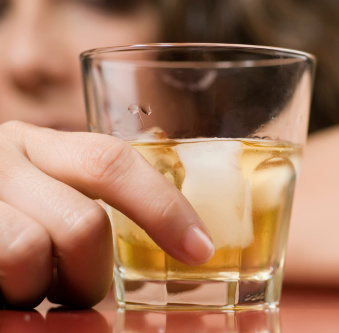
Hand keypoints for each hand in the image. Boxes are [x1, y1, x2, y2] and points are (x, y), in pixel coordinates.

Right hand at [0, 121, 213, 307]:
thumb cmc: (0, 209)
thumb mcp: (42, 191)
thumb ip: (84, 202)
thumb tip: (174, 248)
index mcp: (40, 145)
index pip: (113, 163)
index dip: (164, 208)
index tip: (199, 249)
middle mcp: (3, 157)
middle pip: (83, 225)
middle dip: (89, 275)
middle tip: (71, 288)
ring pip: (31, 253)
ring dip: (41, 289)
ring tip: (27, 287)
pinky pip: (2, 277)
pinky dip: (13, 297)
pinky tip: (5, 288)